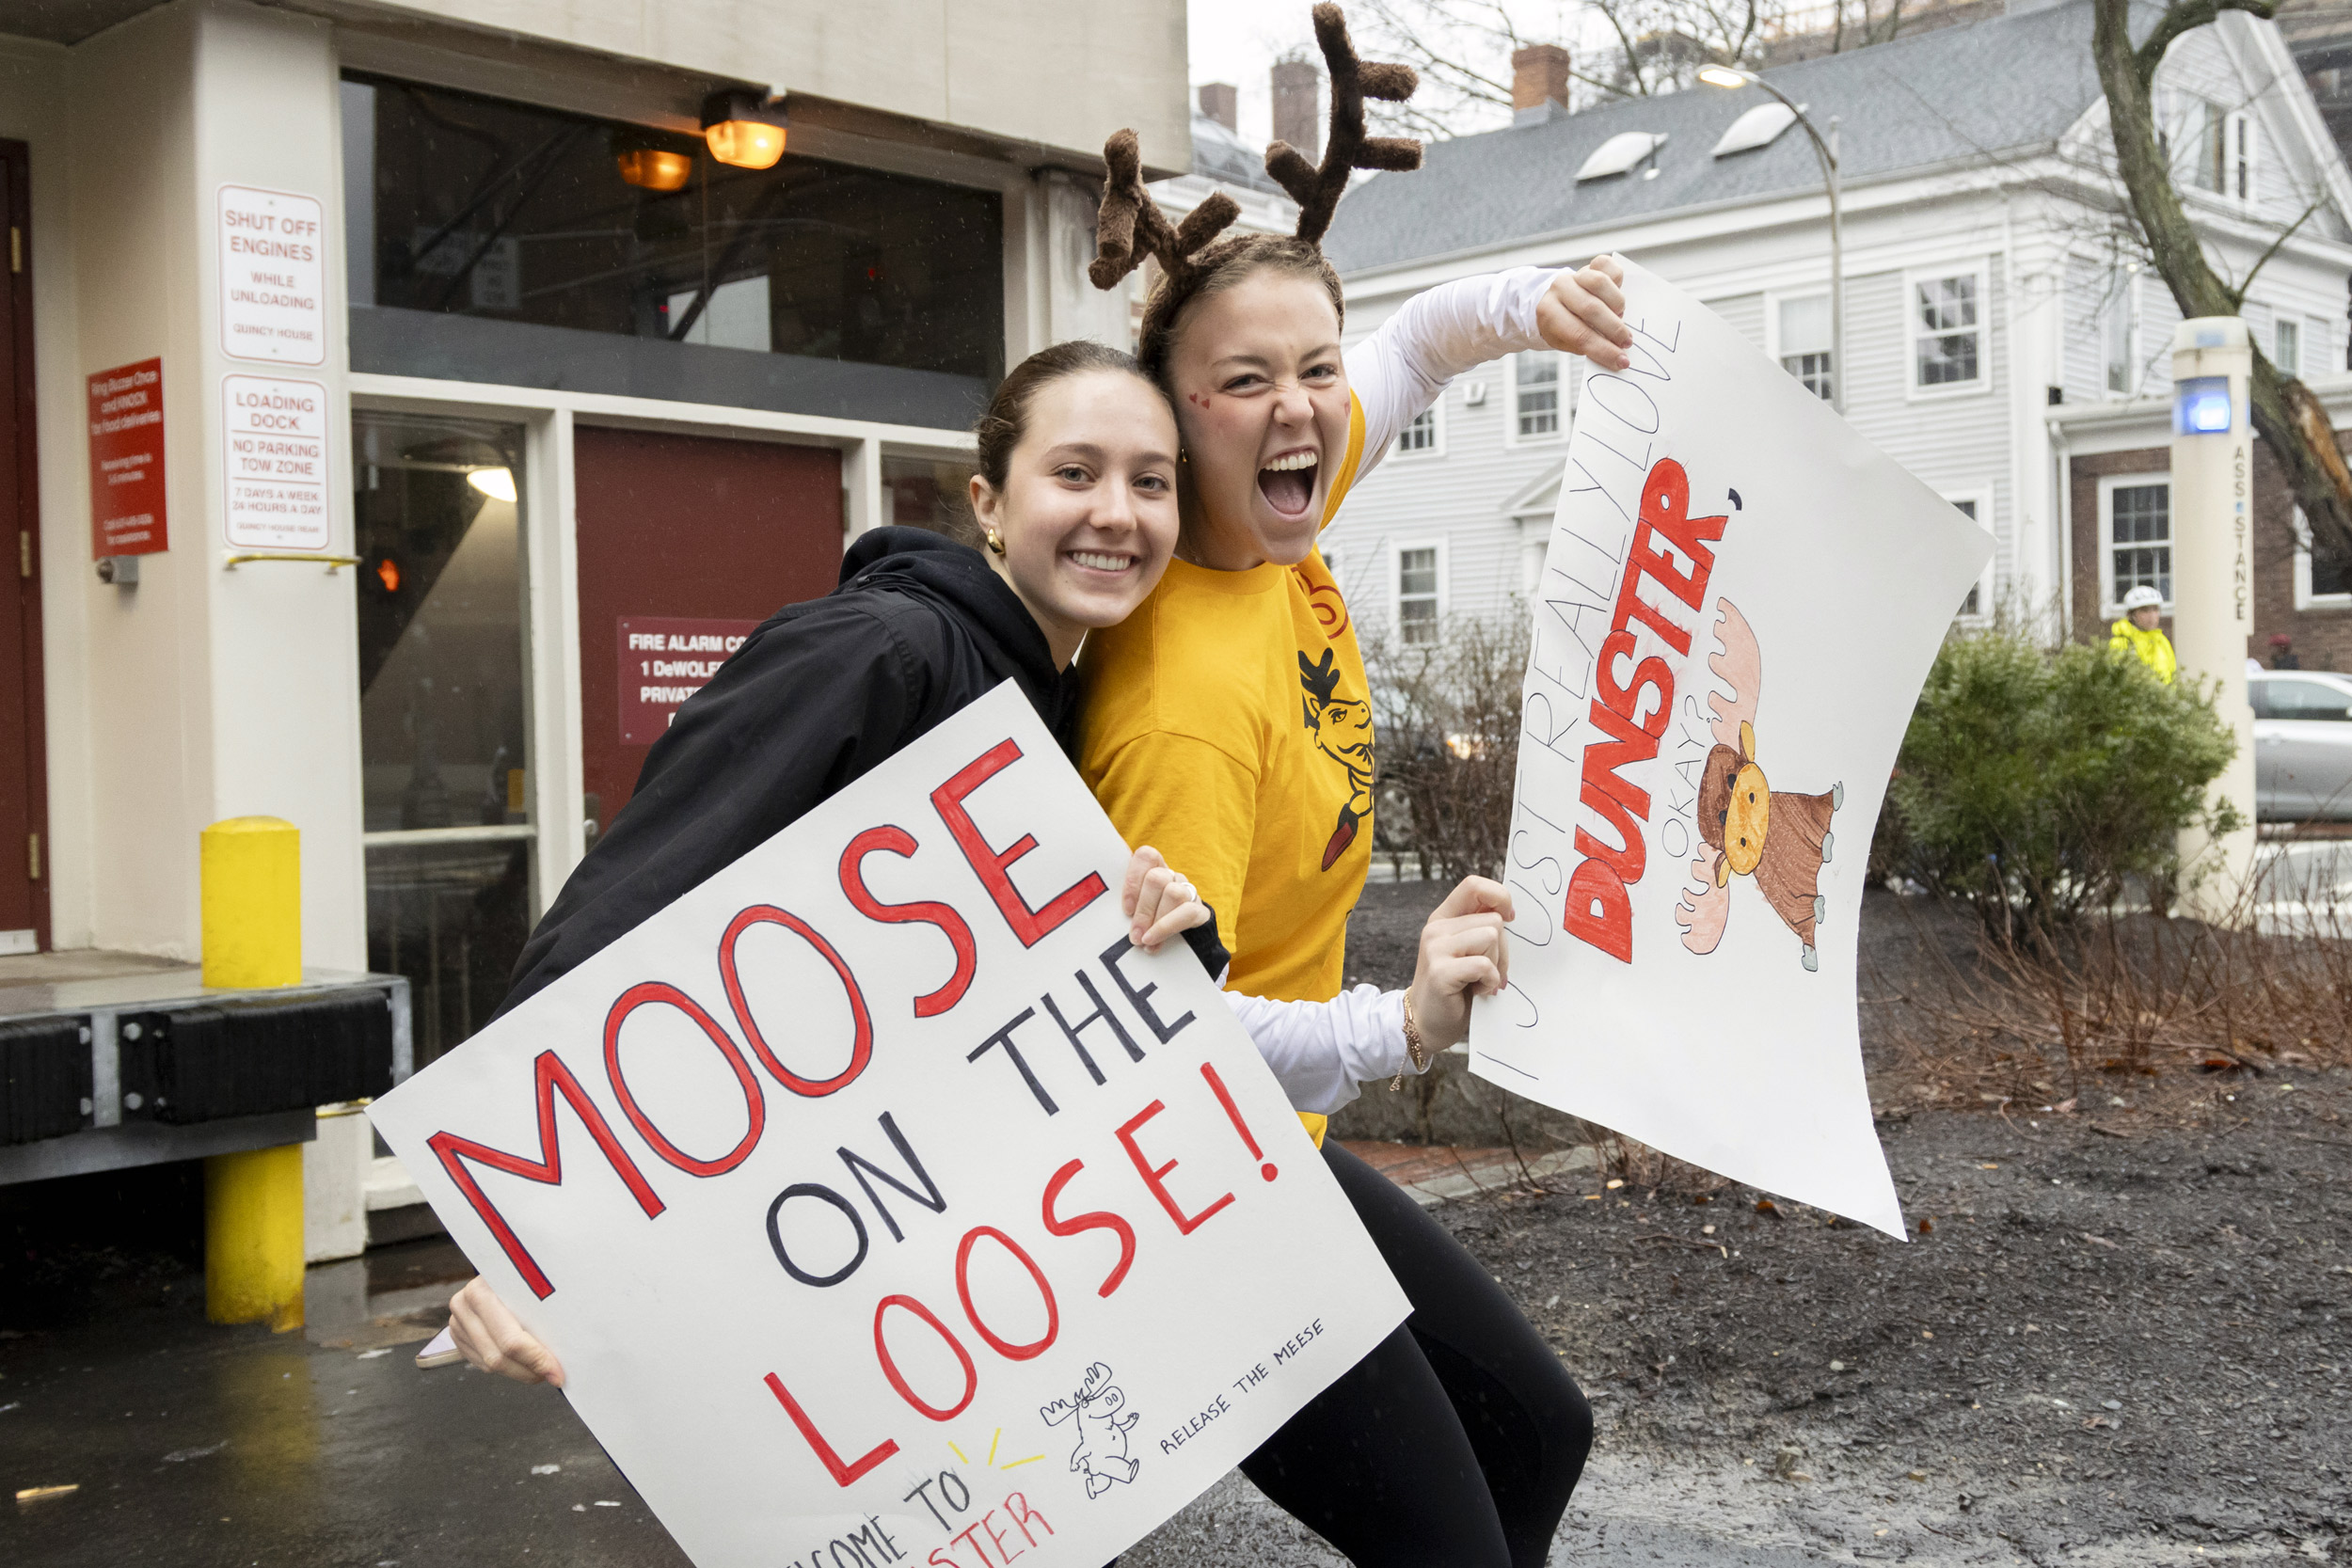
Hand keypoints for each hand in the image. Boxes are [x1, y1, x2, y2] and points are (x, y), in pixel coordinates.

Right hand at [447, 1277, 564, 1386]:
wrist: (499, 1265)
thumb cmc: (525, 1272)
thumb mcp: (535, 1280)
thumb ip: (545, 1307)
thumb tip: (569, 1344)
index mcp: (483, 1289)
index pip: (511, 1339)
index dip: (537, 1359)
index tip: (557, 1372)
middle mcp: (464, 1305)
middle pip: (498, 1356)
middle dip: (529, 1370)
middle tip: (552, 1374)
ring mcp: (457, 1322)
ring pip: (490, 1364)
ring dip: (519, 1371)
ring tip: (541, 1368)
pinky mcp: (457, 1336)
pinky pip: (482, 1364)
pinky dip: (506, 1366)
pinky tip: (522, 1362)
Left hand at [1121, 846, 1209, 952]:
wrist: (1180, 943)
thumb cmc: (1143, 923)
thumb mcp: (1130, 909)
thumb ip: (1122, 904)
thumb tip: (1104, 913)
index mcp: (1152, 869)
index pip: (1146, 856)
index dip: (1133, 881)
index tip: (1126, 910)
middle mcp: (1171, 876)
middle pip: (1157, 878)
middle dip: (1143, 910)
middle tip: (1134, 934)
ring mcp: (1187, 891)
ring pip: (1173, 893)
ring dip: (1156, 921)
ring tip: (1143, 941)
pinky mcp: (1200, 911)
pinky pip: (1187, 912)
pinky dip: (1167, 928)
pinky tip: (1154, 942)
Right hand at [1404, 876, 1514, 1053]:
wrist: (1426, 1022)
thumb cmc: (1456, 987)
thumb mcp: (1467, 950)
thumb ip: (1481, 928)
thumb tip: (1510, 914)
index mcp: (1443, 918)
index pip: (1474, 885)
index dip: (1499, 897)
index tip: (1509, 918)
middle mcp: (1436, 928)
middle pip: (1493, 920)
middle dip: (1502, 950)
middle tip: (1489, 971)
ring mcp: (1435, 949)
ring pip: (1491, 938)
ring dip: (1496, 965)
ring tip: (1480, 980)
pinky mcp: (1441, 972)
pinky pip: (1484, 965)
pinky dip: (1490, 980)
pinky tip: (1478, 990)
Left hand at [1536, 255, 1631, 371]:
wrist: (1558, 302)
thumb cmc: (1565, 326)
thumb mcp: (1569, 342)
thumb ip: (1589, 347)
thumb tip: (1618, 357)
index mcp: (1548, 312)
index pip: (1579, 335)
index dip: (1603, 350)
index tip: (1621, 362)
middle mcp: (1559, 289)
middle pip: (1591, 309)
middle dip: (1614, 329)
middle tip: (1627, 342)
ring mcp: (1575, 275)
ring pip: (1599, 283)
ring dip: (1616, 305)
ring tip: (1620, 317)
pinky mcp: (1589, 265)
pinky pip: (1606, 266)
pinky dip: (1617, 280)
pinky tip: (1618, 296)